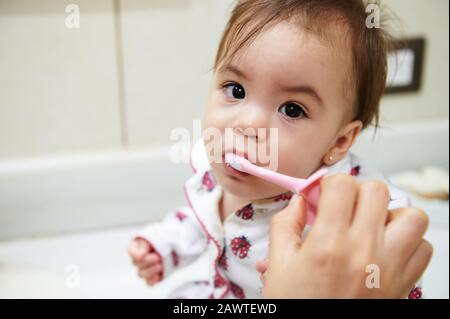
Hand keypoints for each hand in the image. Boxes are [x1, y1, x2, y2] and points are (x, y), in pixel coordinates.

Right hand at [128, 238, 162, 285]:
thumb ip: (146, 245)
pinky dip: (153, 279)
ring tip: (160, 265)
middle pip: (137, 264)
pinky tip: (159, 274)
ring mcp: (143, 270)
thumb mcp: (153, 238)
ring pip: (141, 274)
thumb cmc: (161, 241)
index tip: (142, 256)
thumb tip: (140, 256)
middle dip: (148, 261)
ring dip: (151, 270)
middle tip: (158, 257)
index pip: (131, 251)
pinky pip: (149, 283)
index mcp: (136, 247)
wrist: (172, 249)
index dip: (136, 254)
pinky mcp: (151, 278)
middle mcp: (137, 260)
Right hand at [263, 175, 432, 298]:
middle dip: (357, 191)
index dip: (329, 185)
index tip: (322, 196)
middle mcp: (364, 251)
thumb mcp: (278, 265)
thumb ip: (284, 225)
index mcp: (328, 244)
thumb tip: (299, 201)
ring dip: (391, 213)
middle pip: (377, 191)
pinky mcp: (404, 284)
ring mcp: (389, 268)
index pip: (342, 186)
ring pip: (411, 216)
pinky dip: (409, 241)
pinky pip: (423, 248)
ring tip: (370, 224)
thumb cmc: (297, 305)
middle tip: (343, 206)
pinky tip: (385, 248)